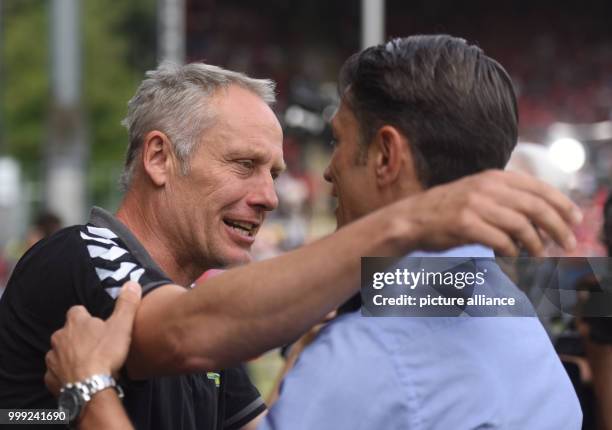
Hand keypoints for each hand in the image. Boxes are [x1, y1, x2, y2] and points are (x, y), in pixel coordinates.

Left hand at [44, 282, 141, 395]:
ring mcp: (53, 358)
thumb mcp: (122, 326)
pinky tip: (78, 378)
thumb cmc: (105, 354)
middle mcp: (59, 337)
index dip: (87, 317)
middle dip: (78, 337)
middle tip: (96, 345)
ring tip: (88, 363)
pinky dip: (65, 374)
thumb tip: (132, 283)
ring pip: (60, 352)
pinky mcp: (50, 377)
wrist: (89, 387)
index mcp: (76, 322)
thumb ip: (126, 304)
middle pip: (68, 332)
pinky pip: (56, 372)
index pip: (77, 311)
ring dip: (71, 355)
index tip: (98, 325)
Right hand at [401, 170, 581, 255]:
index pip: (539, 188)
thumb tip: (543, 215)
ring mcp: (475, 205)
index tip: (575, 220)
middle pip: (536, 207)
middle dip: (558, 227)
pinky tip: (512, 257)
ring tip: (540, 255)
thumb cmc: (448, 210)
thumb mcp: (478, 193)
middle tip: (568, 243)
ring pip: (521, 226)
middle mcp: (486, 187)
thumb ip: (507, 197)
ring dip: (536, 244)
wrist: (411, 218)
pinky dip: (512, 252)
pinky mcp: (465, 224)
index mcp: (493, 177)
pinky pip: (500, 241)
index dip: (562, 204)